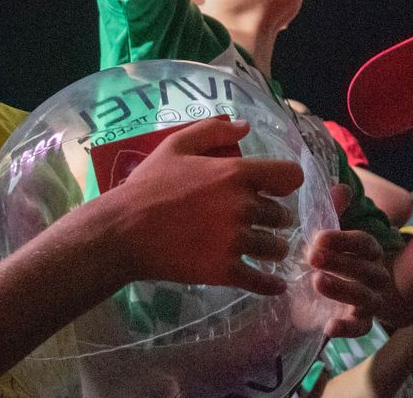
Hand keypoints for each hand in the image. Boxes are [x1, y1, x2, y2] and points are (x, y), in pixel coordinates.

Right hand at [108, 118, 303, 293]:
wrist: (123, 230)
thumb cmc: (148, 186)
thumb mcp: (176, 145)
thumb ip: (213, 131)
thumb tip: (245, 127)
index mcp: (236, 174)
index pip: (290, 175)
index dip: (286, 181)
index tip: (276, 189)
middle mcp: (243, 207)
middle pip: (283, 216)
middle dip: (274, 219)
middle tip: (259, 222)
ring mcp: (236, 242)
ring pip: (276, 248)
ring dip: (272, 248)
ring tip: (263, 249)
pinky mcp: (225, 271)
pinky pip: (262, 281)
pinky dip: (271, 285)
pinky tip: (275, 284)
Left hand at [308, 186, 392, 336]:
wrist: (355, 293)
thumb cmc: (339, 258)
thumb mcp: (335, 235)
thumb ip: (335, 212)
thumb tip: (341, 187)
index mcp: (371, 250)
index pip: (363, 243)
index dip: (343, 240)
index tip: (318, 236)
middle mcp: (376, 274)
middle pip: (363, 268)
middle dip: (338, 262)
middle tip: (311, 256)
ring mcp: (371, 300)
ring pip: (363, 296)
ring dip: (341, 289)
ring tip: (316, 282)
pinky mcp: (361, 322)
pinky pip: (360, 328)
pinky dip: (347, 329)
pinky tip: (329, 327)